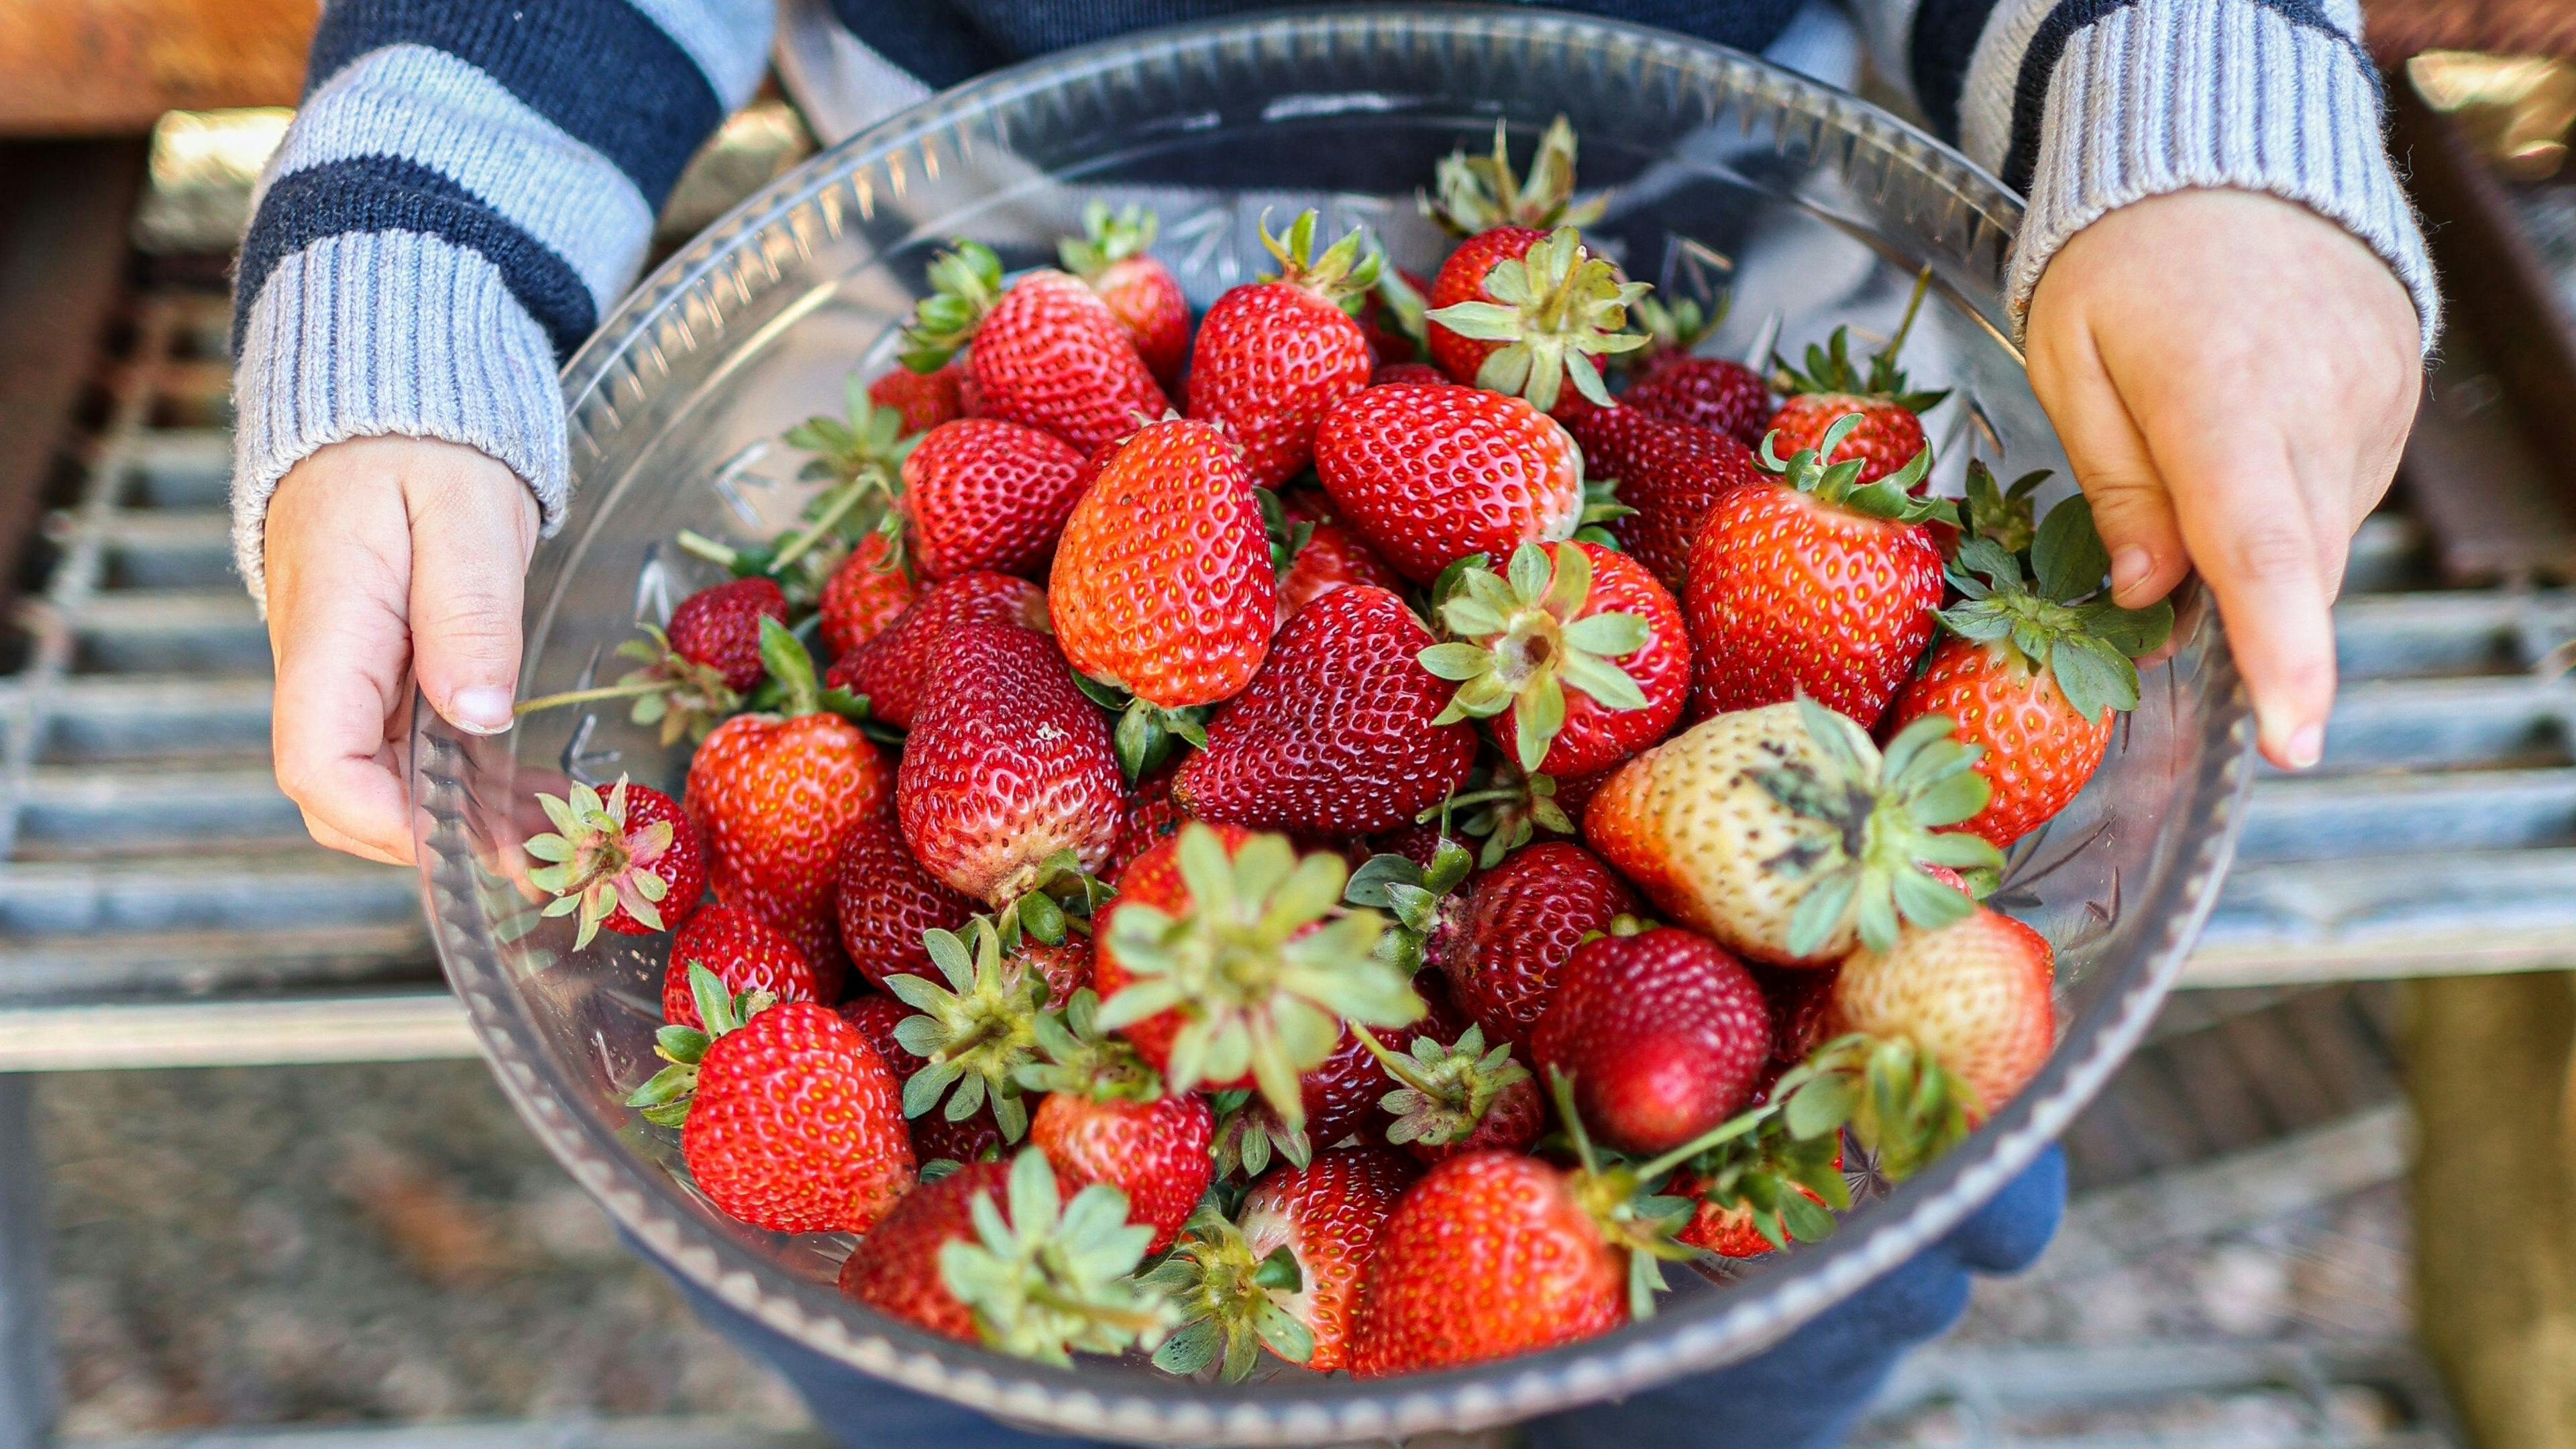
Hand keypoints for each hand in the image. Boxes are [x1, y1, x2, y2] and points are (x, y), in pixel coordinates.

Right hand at [263, 437, 537, 863]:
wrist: (394, 401)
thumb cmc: (423, 443)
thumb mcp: (464, 511)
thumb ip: (469, 613)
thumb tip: (478, 716)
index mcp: (330, 628)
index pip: (315, 761)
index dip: (381, 822)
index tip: (463, 842)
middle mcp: (325, 664)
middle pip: (347, 792)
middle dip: (436, 839)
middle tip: (543, 858)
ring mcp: (351, 671)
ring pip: (386, 779)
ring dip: (464, 819)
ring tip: (557, 839)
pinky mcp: (383, 670)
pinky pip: (412, 746)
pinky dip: (468, 781)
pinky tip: (533, 796)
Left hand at [2026, 188, 2422, 768]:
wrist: (2230, 156)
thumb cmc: (2124, 258)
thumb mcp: (2070, 362)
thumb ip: (2114, 486)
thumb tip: (2150, 594)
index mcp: (2220, 394)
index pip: (2260, 549)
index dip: (2280, 655)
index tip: (2291, 739)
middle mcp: (2318, 401)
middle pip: (2294, 567)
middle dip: (2243, 615)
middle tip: (2169, 584)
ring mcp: (2373, 398)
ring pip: (2322, 539)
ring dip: (2260, 550)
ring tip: (2196, 464)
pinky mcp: (2398, 393)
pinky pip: (2343, 492)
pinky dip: (2292, 504)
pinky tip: (2245, 444)